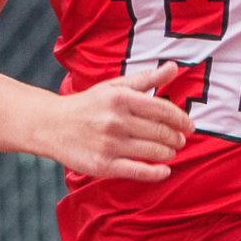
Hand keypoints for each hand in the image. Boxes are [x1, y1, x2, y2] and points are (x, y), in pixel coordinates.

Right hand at [50, 61, 193, 181]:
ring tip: (171, 152)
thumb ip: (146, 79)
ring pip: (153, 152)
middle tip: (180, 141)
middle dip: (176, 138)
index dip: (181, 119)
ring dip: (168, 153)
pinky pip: (138, 172)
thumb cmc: (88, 105)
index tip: (189, 125)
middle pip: (160, 132)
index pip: (163, 110)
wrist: (51, 125)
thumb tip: (174, 68)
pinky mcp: (103, 165)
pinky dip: (156, 173)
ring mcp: (109, 145)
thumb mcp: (114, 87)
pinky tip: (164, 171)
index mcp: (121, 99)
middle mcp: (116, 121)